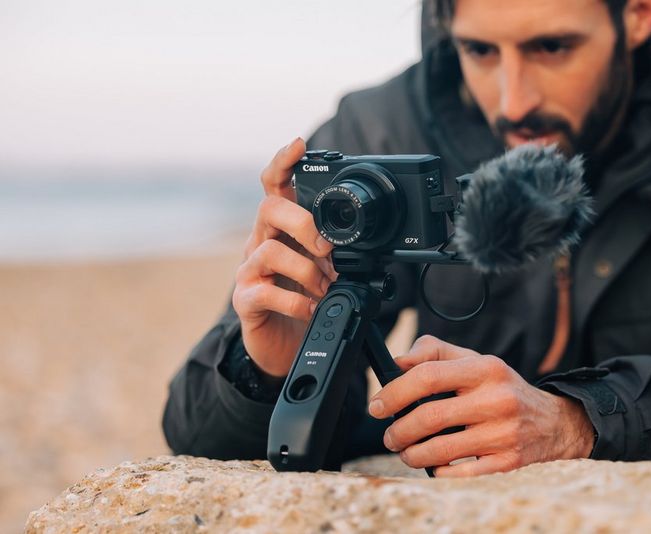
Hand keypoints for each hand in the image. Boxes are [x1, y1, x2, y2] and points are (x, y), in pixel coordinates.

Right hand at [232, 138, 337, 376]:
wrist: (284, 346)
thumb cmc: (306, 299)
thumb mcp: (325, 269)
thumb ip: (336, 251)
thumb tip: (366, 243)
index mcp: (282, 228)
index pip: (274, 186)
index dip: (283, 162)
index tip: (298, 144)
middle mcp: (261, 242)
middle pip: (268, 209)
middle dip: (302, 222)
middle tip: (327, 248)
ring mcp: (250, 271)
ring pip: (268, 250)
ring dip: (306, 269)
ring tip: (326, 287)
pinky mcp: (246, 299)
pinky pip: (265, 291)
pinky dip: (296, 300)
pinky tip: (312, 307)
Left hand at [368, 335, 594, 476]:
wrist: (552, 421)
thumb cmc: (501, 388)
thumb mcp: (474, 360)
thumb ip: (434, 352)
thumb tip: (398, 361)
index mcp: (485, 369)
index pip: (429, 376)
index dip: (395, 392)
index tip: (377, 405)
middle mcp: (497, 399)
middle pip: (429, 417)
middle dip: (399, 430)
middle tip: (389, 435)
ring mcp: (503, 433)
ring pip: (440, 450)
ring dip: (412, 454)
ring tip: (405, 450)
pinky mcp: (507, 462)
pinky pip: (460, 473)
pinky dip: (438, 471)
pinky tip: (433, 464)